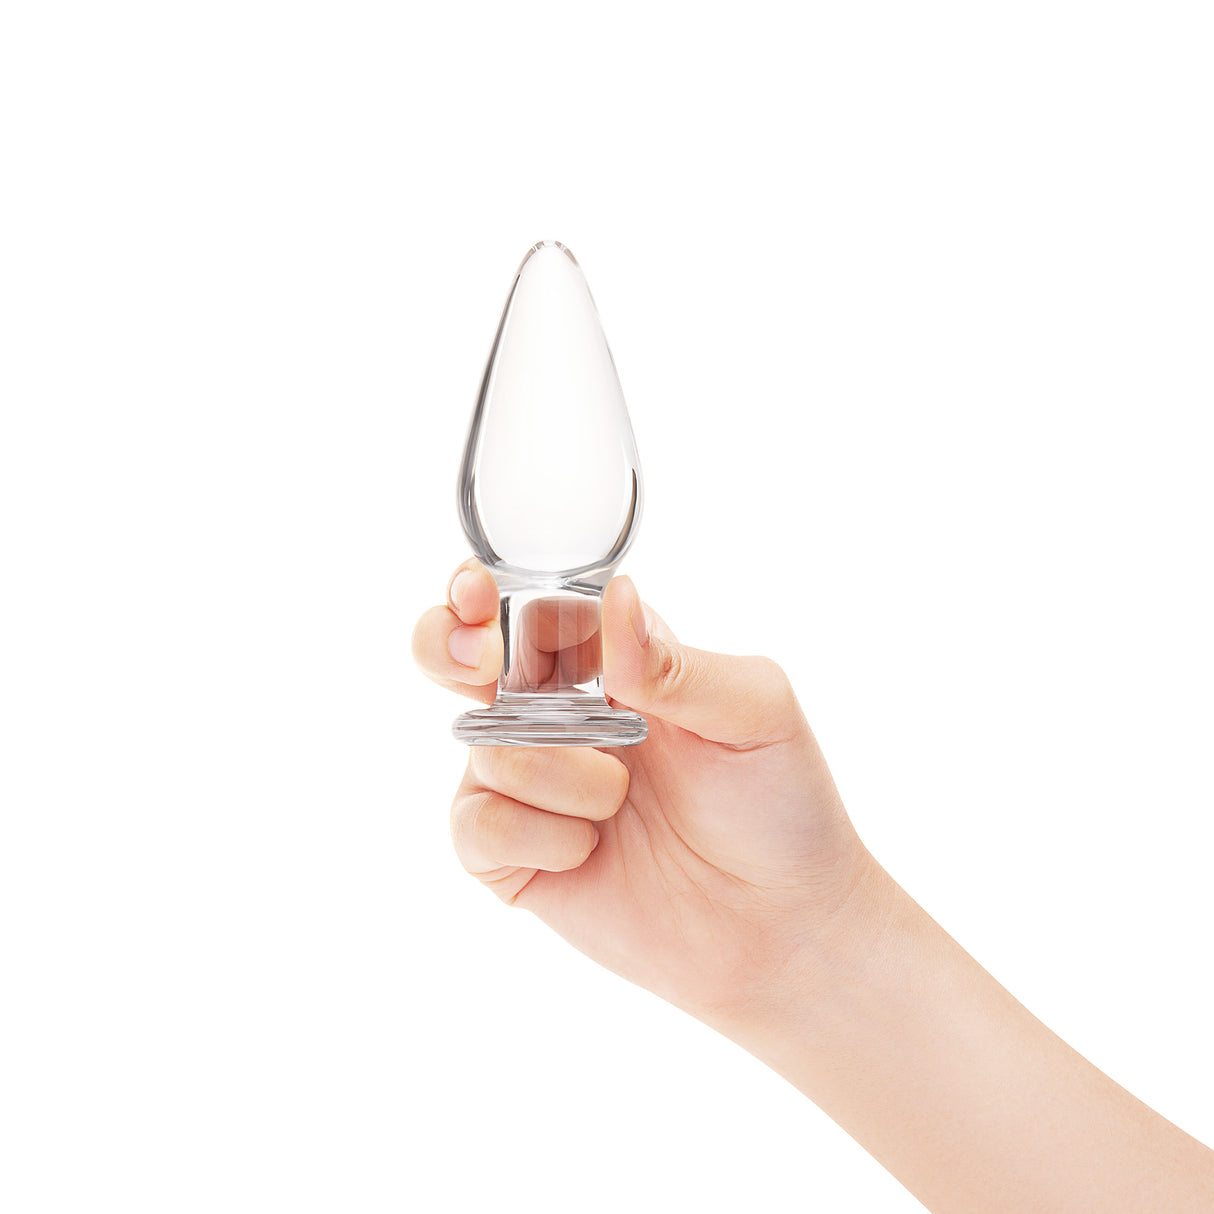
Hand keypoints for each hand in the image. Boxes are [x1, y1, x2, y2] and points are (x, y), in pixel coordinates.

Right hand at [412, 559, 872, 1022]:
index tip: (476, 592)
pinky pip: (477, 825)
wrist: (783, 927)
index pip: (529, 606)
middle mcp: (559, 715)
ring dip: (561, 776)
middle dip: (447, 646)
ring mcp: (532, 785)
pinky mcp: (514, 857)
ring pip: (486, 748)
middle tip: (479, 661)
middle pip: (459, 657)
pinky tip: (588, 852)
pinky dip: (539, 836)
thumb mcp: (754, 713)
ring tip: (622, 805)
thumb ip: (677, 662)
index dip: (483, 593)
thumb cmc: (780, 805)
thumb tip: (616, 596)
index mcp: (613, 663)